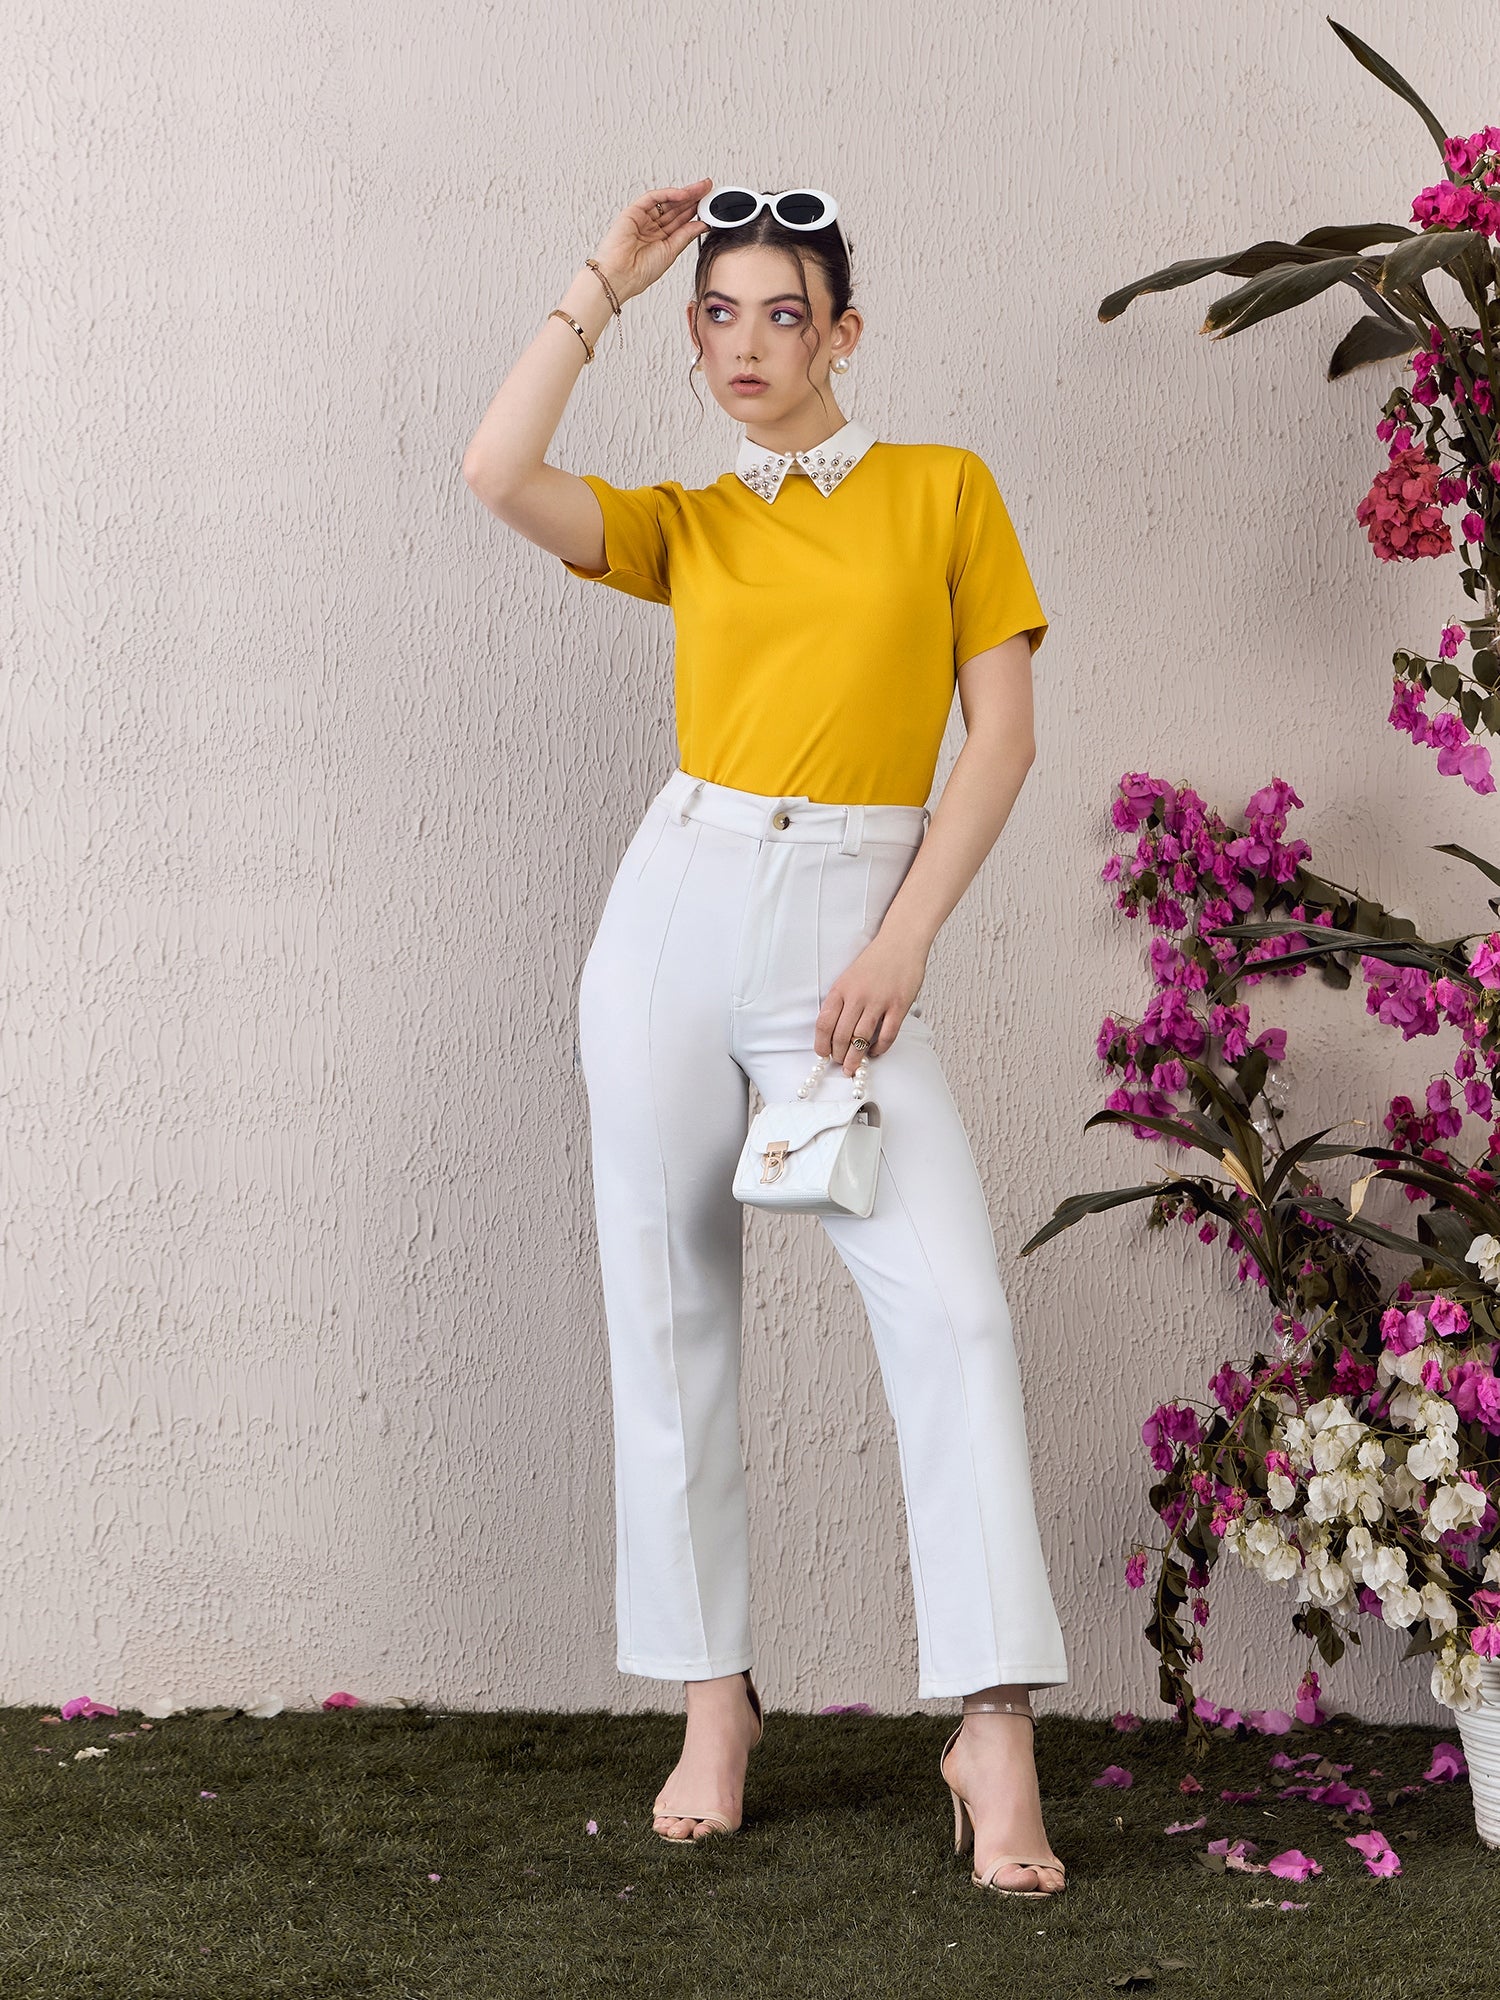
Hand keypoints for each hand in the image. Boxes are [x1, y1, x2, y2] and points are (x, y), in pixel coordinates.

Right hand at [592, 180, 712, 303]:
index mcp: (660, 240)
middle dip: (692, 198)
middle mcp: (651, 228)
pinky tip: (683, 194)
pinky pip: (653, 198)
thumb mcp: (671, 252)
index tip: (710, 206)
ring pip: (666, 201)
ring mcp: (642, 219)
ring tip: (700, 188)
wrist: (621, 275)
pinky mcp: (633, 211)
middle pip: (675, 209)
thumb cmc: (639, 272)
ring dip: (684, 194)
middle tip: (708, 190)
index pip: (681, 222)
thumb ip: (686, 235)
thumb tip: (702, 224)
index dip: (695, 212)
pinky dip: (668, 194)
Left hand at [815, 930, 930, 1074]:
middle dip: (839, 1055)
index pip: (824, 1023)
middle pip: (841, 1035)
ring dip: (855, 1057)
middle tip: (841, 1063)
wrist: (901, 941)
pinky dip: (879, 1048)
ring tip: (853, 1066)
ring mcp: (879, 1001)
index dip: (821, 1043)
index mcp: (841, 988)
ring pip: (861, 1039)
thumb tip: (835, 1030)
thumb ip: (842, 1000)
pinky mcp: (899, 1005)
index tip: (823, 1053)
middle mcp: (857, 996)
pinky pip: (887, 1035)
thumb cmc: (876, 960)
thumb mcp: (849, 977)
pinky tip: (875, 1051)